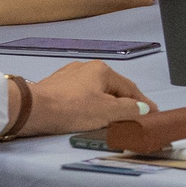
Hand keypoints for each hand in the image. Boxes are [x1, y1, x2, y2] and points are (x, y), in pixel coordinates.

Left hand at [20, 60, 154, 136]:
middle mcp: (86, 68)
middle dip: (125, 103)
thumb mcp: (107, 111)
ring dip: (106, 105)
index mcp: (102, 70)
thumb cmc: (72, 109)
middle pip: (113, 88)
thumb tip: (143, 109)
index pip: (130, 88)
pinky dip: (89, 105)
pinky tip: (88, 115)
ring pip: (96, 92)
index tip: (153, 114)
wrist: (32, 109)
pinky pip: (80, 96)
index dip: (143, 103)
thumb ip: (130, 110)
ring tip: (112, 119)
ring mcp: (69, 75)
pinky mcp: (56, 86)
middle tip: (134, 118)